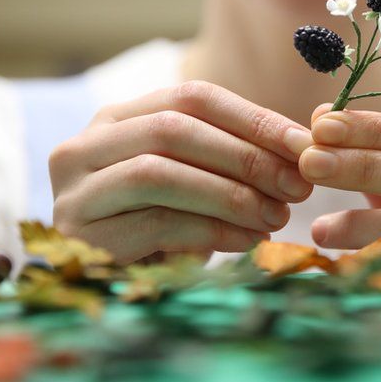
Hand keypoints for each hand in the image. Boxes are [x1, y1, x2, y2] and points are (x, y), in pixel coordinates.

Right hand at [49, 81, 314, 262]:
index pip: (193, 97)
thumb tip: (304, 147)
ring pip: (159, 174)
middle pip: (175, 129)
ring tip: (277, 216)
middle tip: (298, 185)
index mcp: (119, 117)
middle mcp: (85, 145)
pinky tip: (249, 241)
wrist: (107, 285)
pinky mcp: (78, 235)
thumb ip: (232, 155)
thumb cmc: (160, 225)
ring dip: (230, 195)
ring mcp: (75, 190)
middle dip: (246, 157)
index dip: (254, 118)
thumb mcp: (193, 180)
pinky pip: (156, 224)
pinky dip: (212, 232)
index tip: (305, 145)